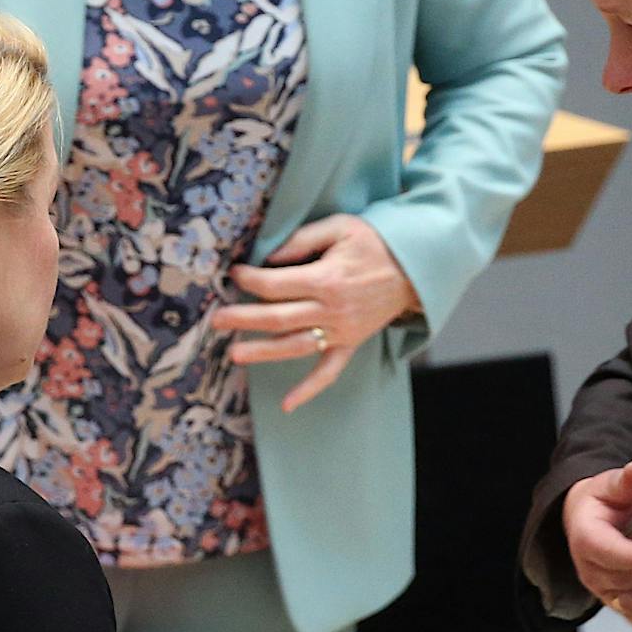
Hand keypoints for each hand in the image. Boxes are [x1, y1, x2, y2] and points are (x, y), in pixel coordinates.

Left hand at [212, 215, 419, 413]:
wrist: (415, 268)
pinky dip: (309, 389)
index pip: (275, 284)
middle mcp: (331, 310)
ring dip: (263, 352)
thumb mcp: (339, 227)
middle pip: (277, 317)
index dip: (250, 279)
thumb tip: (269, 257)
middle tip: (216, 319)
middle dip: (243, 318)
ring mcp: (341, 331)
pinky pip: (329, 371)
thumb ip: (302, 240)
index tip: (234, 274)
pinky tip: (287, 404)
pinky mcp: (350, 343)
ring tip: (235, 355)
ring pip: (294, 346)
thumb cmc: (374, 243)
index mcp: (326, 279)